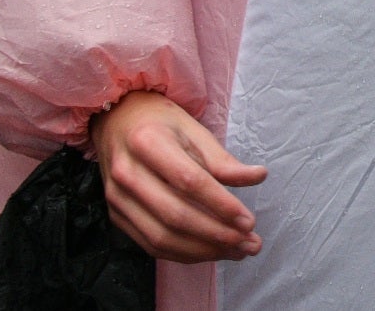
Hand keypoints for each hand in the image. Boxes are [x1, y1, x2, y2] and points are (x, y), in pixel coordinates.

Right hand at [90, 90, 266, 262]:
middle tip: (249, 244)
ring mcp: (117, 198)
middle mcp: (127, 173)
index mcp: (148, 143)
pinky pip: (150, 244)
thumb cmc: (161, 123)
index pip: (189, 181)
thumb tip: (259, 176)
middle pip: (175, 215)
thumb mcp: (194, 130)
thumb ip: (223, 159)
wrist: (117, 121)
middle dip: (217, 235)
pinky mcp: (116, 216)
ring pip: (162, 237)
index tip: (249, 221)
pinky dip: (183, 253)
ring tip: (237, 251)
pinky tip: (210, 251)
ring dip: (203, 250)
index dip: (221, 204)